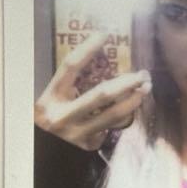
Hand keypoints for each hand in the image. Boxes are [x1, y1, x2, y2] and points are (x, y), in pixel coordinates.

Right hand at [34, 30, 150, 151]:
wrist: (42, 153)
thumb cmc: (51, 118)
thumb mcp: (52, 100)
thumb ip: (70, 86)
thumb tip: (95, 61)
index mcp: (50, 98)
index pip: (69, 67)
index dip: (86, 49)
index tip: (103, 34)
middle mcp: (63, 115)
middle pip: (101, 94)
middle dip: (126, 82)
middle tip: (142, 74)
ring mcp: (77, 133)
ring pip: (113, 114)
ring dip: (134, 100)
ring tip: (145, 88)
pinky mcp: (89, 145)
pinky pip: (112, 127)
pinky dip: (123, 116)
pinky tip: (131, 107)